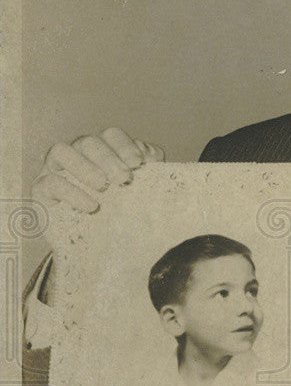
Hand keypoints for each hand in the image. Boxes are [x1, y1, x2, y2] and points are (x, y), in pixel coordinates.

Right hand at [32, 128, 164, 212]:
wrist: (99, 249)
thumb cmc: (121, 214)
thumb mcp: (139, 194)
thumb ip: (148, 174)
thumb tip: (153, 158)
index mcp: (104, 151)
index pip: (112, 136)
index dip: (125, 145)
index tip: (140, 163)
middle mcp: (78, 154)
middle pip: (89, 142)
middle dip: (108, 158)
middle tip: (124, 178)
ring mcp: (56, 169)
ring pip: (61, 151)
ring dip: (84, 166)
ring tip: (103, 185)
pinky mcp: (42, 190)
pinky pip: (50, 182)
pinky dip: (71, 192)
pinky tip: (91, 206)